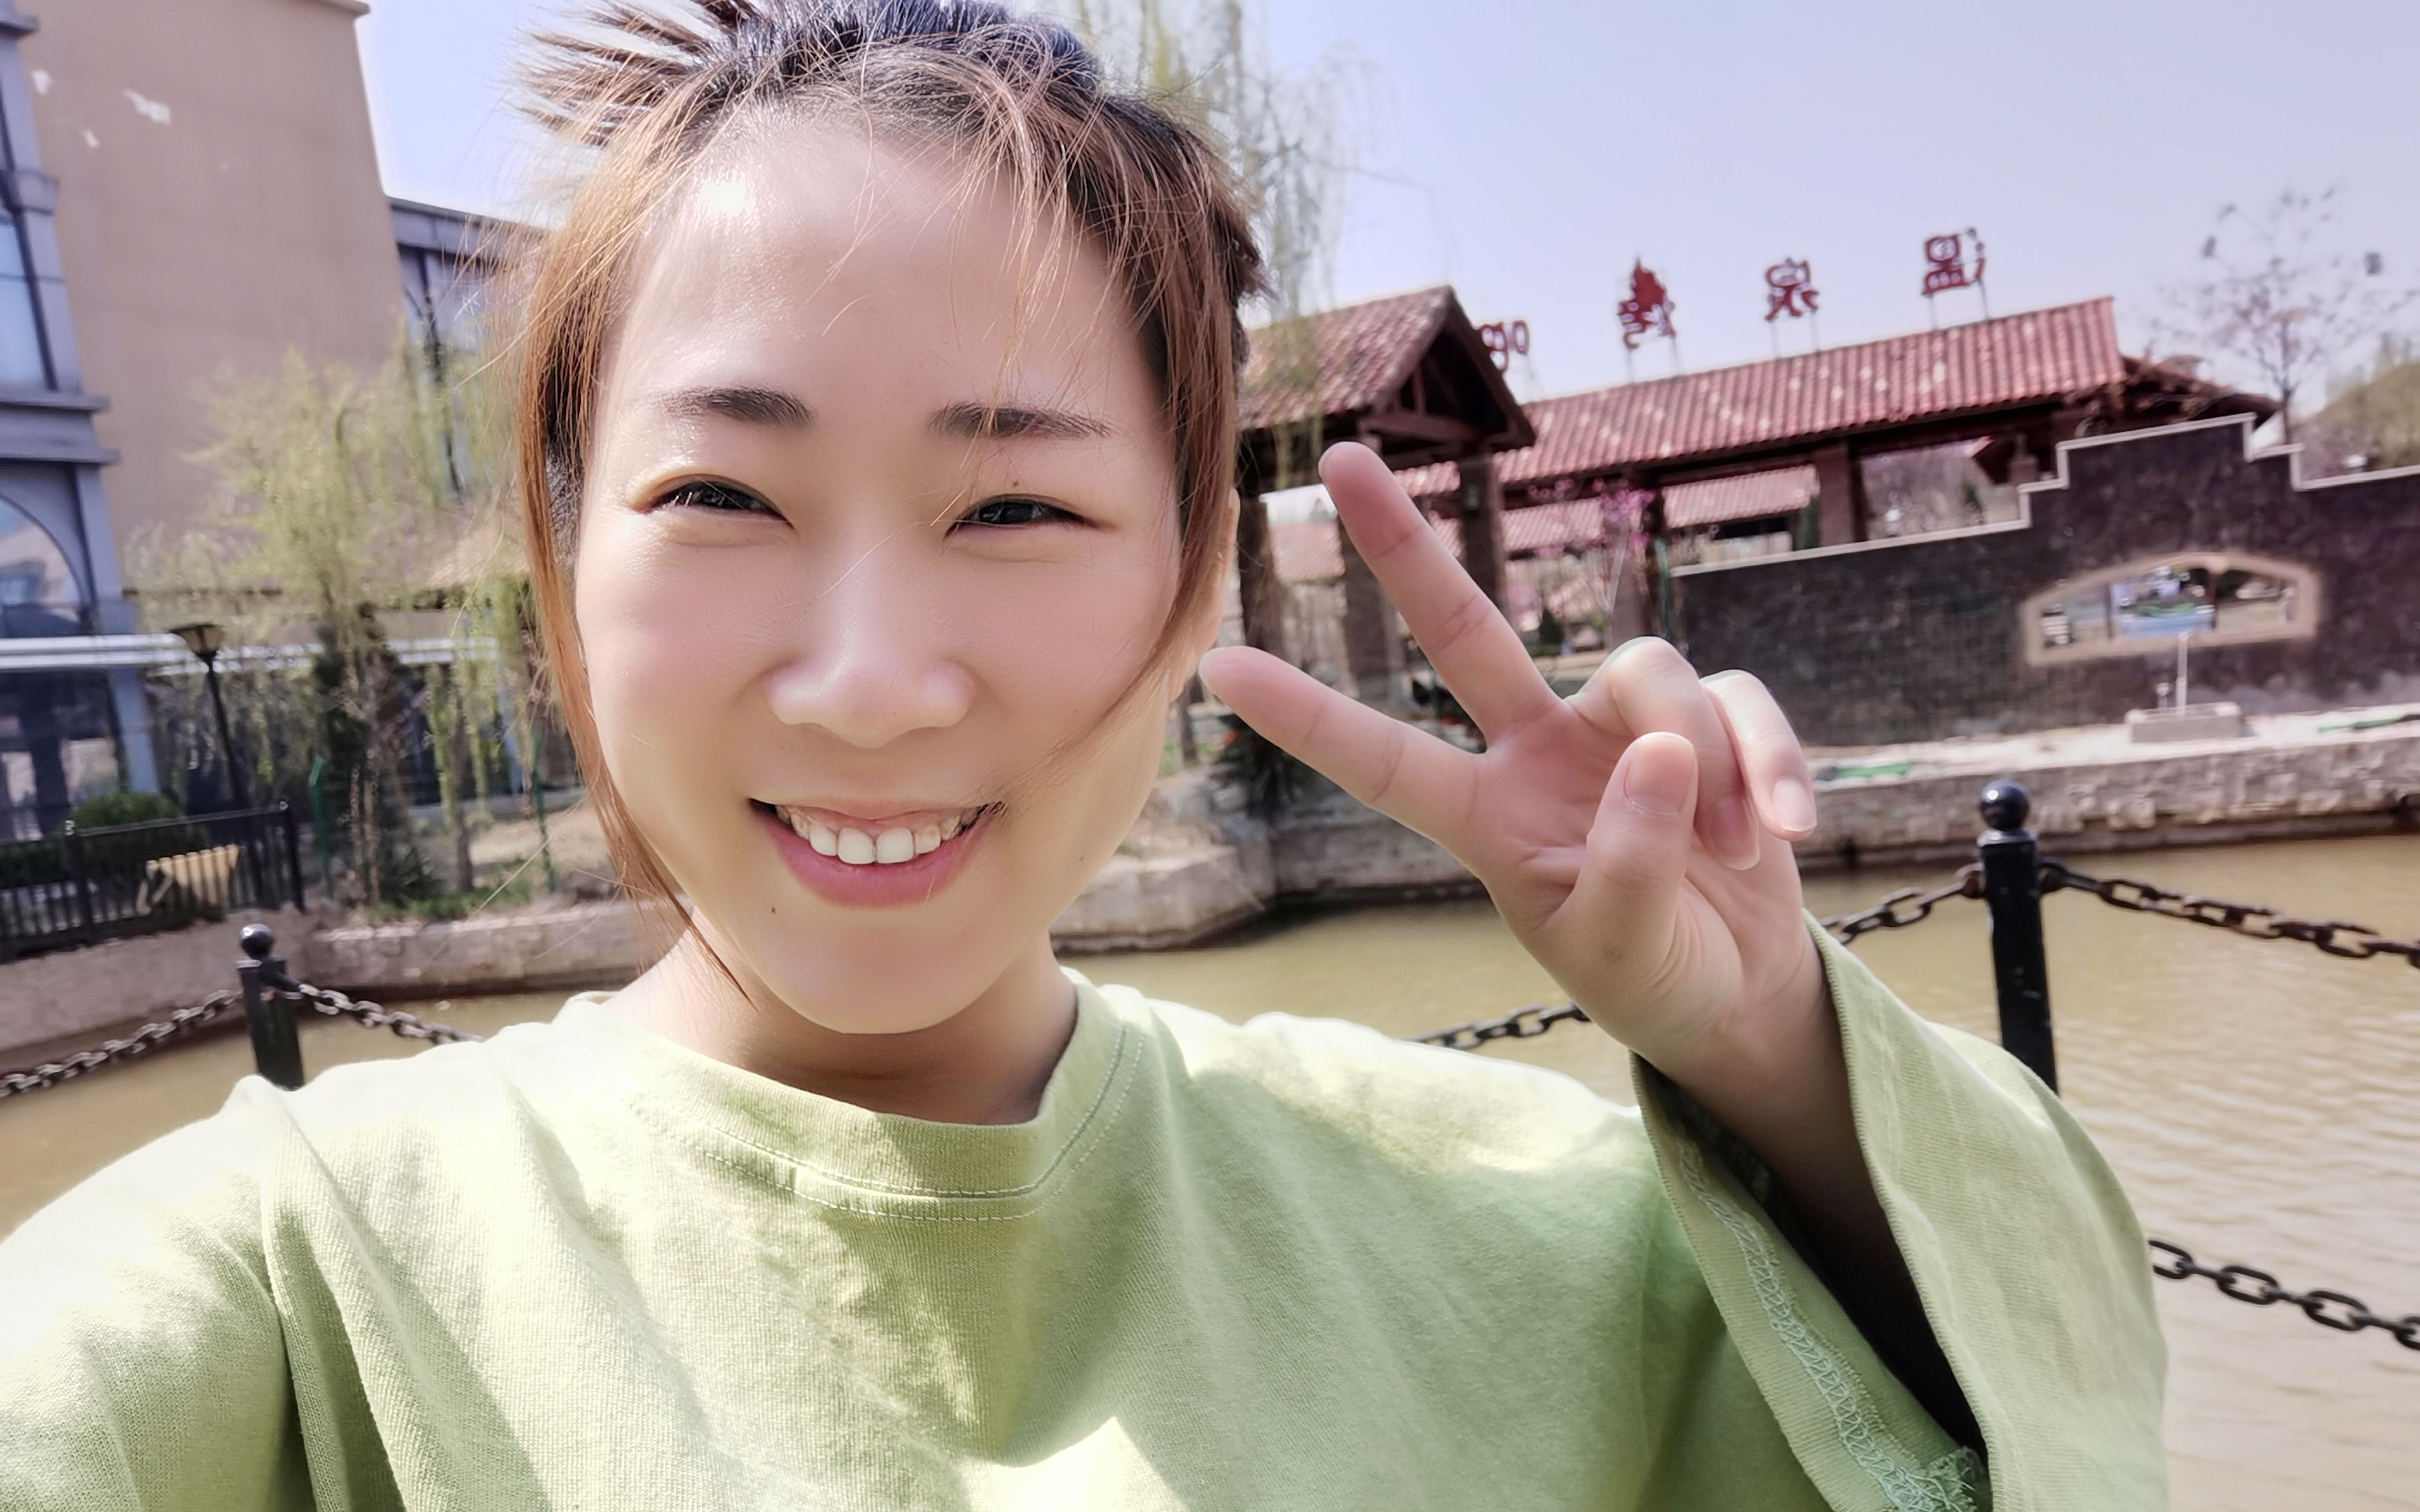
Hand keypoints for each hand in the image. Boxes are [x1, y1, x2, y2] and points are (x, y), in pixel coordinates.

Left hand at [1200, 443, 1826, 1088]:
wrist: (1739, 987)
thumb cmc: (1655, 975)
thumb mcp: (1625, 952)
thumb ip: (1633, 867)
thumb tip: (1663, 754)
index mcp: (1487, 818)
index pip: (1384, 762)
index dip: (1309, 718)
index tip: (1221, 668)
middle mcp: (1538, 752)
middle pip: (1466, 631)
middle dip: (1404, 549)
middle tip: (1344, 458)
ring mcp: (1621, 728)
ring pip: (1651, 671)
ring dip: (1709, 759)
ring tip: (1736, 851)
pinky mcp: (1710, 721)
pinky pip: (1739, 704)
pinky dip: (1771, 763)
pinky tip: (1787, 830)